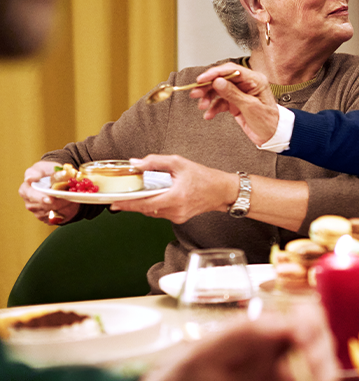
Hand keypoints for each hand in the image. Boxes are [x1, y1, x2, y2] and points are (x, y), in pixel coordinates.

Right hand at [19, 161, 79, 224]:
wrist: (59, 180)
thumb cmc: (48, 172)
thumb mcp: (42, 167)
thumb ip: (36, 172)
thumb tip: (29, 178)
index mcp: (25, 190)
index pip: (32, 196)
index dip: (41, 198)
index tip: (50, 199)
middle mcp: (30, 203)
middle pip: (45, 206)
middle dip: (58, 202)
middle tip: (68, 196)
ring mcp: (38, 212)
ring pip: (54, 212)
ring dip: (65, 206)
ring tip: (70, 198)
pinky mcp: (47, 219)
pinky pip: (59, 218)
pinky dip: (67, 212)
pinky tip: (69, 204)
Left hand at [107, 154, 239, 221]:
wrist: (221, 192)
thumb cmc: (203, 176)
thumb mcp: (179, 163)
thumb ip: (155, 162)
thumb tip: (135, 164)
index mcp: (175, 196)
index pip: (145, 203)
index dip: (127, 204)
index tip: (114, 203)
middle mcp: (175, 210)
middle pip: (145, 209)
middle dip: (132, 203)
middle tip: (120, 196)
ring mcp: (177, 217)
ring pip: (151, 212)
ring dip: (143, 203)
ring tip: (140, 192)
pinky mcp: (179, 219)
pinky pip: (159, 213)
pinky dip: (153, 205)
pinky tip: (155, 196)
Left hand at [137, 301, 338, 380]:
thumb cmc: (184, 377)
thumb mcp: (208, 351)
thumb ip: (246, 334)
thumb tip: (288, 324)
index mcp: (268, 331)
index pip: (307, 316)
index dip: (314, 324)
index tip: (302, 338)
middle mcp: (283, 353)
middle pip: (324, 346)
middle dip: (318, 358)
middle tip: (289, 376)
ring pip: (325, 377)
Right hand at [187, 62, 279, 145]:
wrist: (273, 136)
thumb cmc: (269, 121)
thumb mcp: (250, 107)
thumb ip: (233, 93)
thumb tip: (218, 81)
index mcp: (255, 80)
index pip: (231, 70)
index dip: (214, 73)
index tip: (201, 79)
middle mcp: (247, 84)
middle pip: (222, 79)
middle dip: (208, 87)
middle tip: (196, 93)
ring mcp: (241, 93)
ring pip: (219, 91)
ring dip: (208, 98)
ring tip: (202, 106)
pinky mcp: (236, 103)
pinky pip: (221, 102)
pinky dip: (213, 108)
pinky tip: (209, 114)